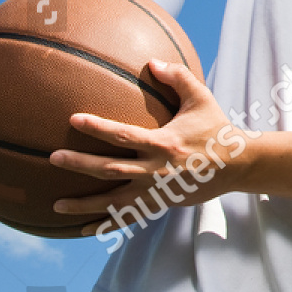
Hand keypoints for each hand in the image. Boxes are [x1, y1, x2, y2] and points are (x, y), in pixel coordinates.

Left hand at [49, 59, 250, 233]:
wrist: (237, 165)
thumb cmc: (216, 128)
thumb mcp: (201, 98)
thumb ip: (178, 77)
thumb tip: (152, 61)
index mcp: (164, 143)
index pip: (124, 135)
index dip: (98, 127)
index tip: (74, 119)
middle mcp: (156, 170)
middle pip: (111, 169)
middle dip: (80, 164)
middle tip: (54, 158)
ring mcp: (157, 191)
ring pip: (114, 201)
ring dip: (84, 204)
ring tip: (56, 205)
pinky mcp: (160, 204)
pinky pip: (128, 217)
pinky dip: (104, 225)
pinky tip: (82, 230)